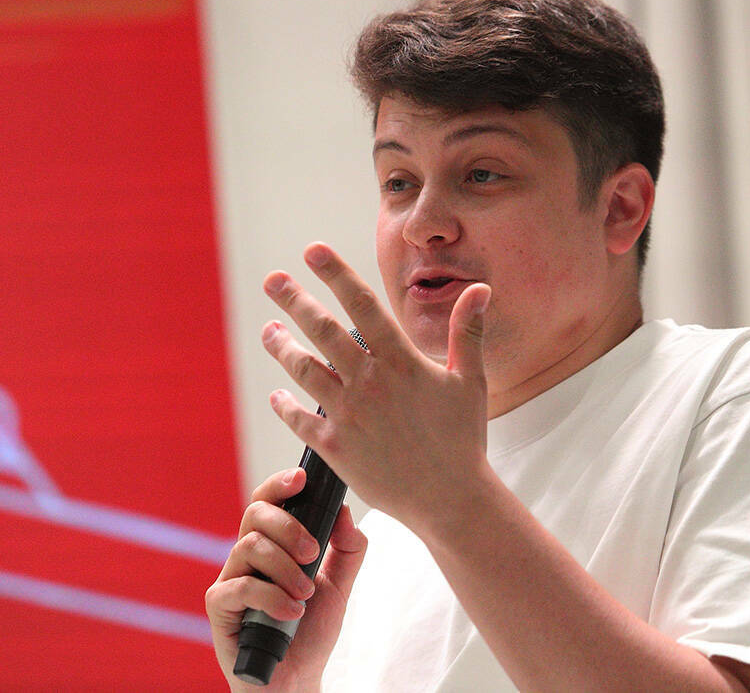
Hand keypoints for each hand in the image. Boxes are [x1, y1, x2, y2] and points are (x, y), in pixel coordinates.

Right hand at [206, 468, 366, 690]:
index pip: (268, 500)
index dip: (280, 484)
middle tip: (313, 554)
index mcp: (272, 543)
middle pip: (255, 513)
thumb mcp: (340, 586)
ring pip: (249, 545)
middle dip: (290, 527)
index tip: (303, 479)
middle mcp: (247, 555)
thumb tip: (345, 511)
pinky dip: (271, 596)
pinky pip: (240, 586)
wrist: (296, 679)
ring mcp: (230, 578)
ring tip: (305, 593)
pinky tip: (291, 612)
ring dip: (285, 567)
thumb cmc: (310, 630)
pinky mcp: (219, 606)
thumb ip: (347, 549)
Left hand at [261, 242, 492, 532]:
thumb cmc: (463, 439)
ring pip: (304, 369)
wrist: (451, 499)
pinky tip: (277, 394)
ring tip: (268, 330)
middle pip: (323, 330)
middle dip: (295, 300)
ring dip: (282, 346)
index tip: (312, 251)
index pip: (362, 305)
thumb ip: (468, 332)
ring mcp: (349, 415)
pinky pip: (300, 419)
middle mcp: (370, 382)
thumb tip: (480, 289)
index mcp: (401, 361)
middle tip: (273, 280)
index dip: (335, 273)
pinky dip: (285, 404)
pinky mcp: (336, 448)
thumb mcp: (470, 381)